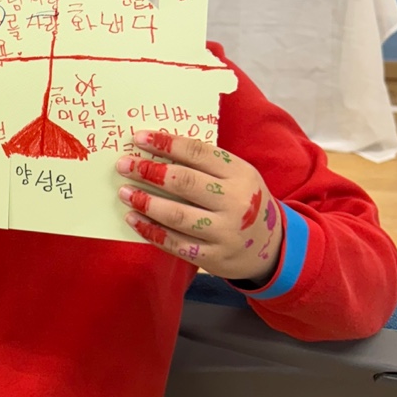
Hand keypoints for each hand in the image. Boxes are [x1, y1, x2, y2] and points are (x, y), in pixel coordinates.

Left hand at [115, 130, 283, 285]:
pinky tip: (133, 219)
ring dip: (145, 202)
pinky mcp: (214, 257)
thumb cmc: (244, 201)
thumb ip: (205, 164)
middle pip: (184, 183)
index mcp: (241, 174)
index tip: (138, 139)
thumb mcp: (237, 176)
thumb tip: (156, 148)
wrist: (272, 246)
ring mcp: (225, 232)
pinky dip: (150, 230)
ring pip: (177, 215)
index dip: (166, 144)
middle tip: (124, 165)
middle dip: (149, 171)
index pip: (198, 153)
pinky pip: (175, 243)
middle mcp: (236, 202)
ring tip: (124, 192)